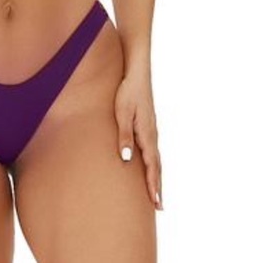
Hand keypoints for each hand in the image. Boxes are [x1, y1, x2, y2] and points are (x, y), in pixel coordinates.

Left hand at [114, 71, 162, 209]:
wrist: (138, 75)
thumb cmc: (127, 93)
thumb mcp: (122, 113)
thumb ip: (124, 136)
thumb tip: (126, 160)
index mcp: (147, 134)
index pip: (152, 166)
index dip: (153, 185)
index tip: (156, 203)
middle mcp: (152, 135)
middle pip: (157, 166)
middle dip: (158, 186)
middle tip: (160, 206)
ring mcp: (152, 130)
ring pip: (157, 159)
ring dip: (157, 176)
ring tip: (156, 192)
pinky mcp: (149, 125)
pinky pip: (153, 150)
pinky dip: (154, 164)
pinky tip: (151, 166)